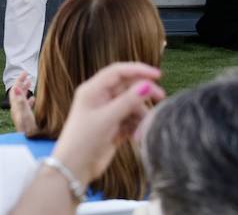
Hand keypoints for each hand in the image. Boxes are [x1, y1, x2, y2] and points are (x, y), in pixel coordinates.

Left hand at [9, 72, 37, 133]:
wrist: (31, 143)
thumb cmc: (28, 129)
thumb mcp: (25, 113)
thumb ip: (20, 101)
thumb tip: (15, 87)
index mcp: (15, 107)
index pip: (15, 90)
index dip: (19, 80)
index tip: (25, 73)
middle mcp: (17, 109)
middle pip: (18, 93)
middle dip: (22, 83)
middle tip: (27, 75)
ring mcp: (21, 114)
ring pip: (22, 98)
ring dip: (25, 90)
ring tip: (30, 83)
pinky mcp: (26, 119)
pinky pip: (26, 106)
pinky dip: (29, 100)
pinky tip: (34, 99)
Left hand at [51, 62, 164, 183]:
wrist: (75, 167)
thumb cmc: (84, 139)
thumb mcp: (107, 118)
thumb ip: (128, 101)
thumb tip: (147, 84)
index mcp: (93, 90)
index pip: (117, 72)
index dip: (138, 70)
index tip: (158, 75)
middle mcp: (100, 98)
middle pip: (127, 88)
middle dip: (144, 93)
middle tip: (162, 98)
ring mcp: (108, 113)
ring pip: (132, 106)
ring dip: (141, 116)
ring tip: (143, 131)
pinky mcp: (114, 127)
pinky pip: (132, 120)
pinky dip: (137, 127)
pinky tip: (137, 138)